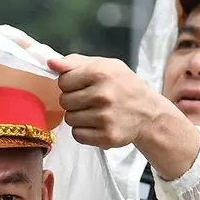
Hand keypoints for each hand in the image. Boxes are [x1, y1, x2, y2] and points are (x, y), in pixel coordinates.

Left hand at [48, 55, 173, 149]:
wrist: (149, 114)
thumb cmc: (124, 87)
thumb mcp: (106, 66)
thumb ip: (76, 62)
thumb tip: (51, 62)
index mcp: (100, 73)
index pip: (63, 80)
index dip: (70, 84)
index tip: (81, 86)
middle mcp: (103, 95)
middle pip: (64, 101)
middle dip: (74, 101)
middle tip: (90, 100)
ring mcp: (104, 118)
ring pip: (69, 119)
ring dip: (78, 117)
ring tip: (94, 113)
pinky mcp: (106, 136)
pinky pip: (77, 135)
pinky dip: (84, 131)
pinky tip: (96, 125)